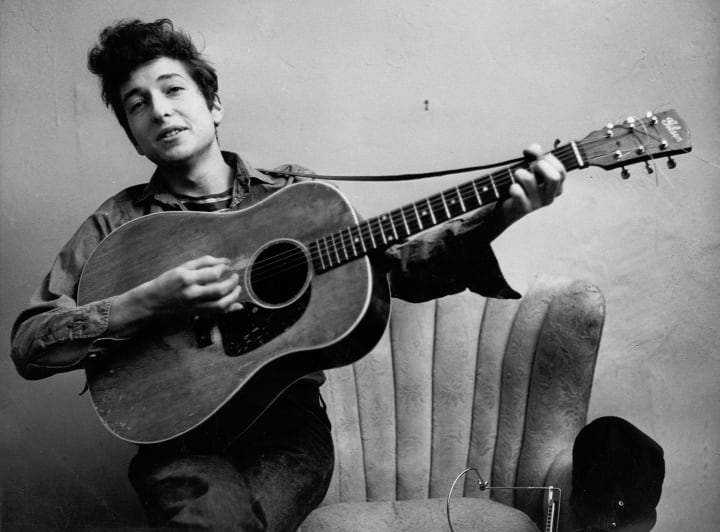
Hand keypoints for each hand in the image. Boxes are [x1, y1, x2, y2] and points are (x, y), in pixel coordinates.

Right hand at [108, 255, 241, 336]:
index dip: (225, 269)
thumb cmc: (167, 282)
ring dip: (234, 296)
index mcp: (186, 278)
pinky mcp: (197, 314)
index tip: (228, 266)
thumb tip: (226, 261)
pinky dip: (229, 309)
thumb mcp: (182, 267)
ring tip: (237, 288)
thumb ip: (204, 262)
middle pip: (220, 290)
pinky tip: (234, 303)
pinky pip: (217, 314)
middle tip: (235, 277)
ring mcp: (194, 306)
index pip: (213, 273)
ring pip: (221, 305)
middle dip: (232, 283)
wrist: (152, 302)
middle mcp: (191, 293)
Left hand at [490, 144, 565, 236]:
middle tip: (531, 166)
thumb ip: (535, 156)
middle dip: (540, 166)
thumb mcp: (531, 169)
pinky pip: (518, 192)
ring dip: (520, 172)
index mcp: (556, 188)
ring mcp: (537, 204)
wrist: (508, 208)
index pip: (561, 171)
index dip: (550, 159)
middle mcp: (549, 197)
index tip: (539, 158)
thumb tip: (535, 148)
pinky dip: (513, 186)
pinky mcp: (523, 208)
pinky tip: (512, 187)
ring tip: (517, 175)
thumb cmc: (522, 186)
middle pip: (554, 177)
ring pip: (530, 180)